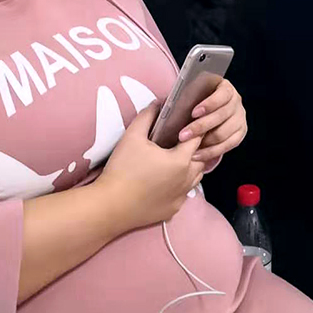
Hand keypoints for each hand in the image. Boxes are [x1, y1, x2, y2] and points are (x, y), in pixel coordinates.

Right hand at [98, 102, 204, 230]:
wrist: (111, 206)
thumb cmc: (122, 169)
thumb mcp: (132, 136)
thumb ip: (147, 116)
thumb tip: (157, 103)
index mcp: (182, 160)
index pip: (198, 138)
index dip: (195, 128)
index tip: (189, 121)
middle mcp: (187, 179)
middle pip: (201, 158)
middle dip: (195, 148)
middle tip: (183, 139)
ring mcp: (181, 196)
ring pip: (195, 177)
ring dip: (190, 166)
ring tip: (176, 158)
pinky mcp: (173, 209)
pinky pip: (184, 193)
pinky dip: (180, 184)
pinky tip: (167, 180)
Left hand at [177, 79, 246, 162]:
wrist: (210, 110)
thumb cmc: (198, 101)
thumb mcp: (194, 94)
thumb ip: (188, 98)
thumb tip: (164, 104)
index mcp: (225, 88)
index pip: (222, 95)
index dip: (209, 104)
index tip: (193, 113)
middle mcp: (236, 102)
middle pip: (222, 116)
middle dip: (201, 127)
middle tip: (182, 136)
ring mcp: (240, 118)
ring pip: (224, 133)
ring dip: (205, 142)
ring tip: (187, 148)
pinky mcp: (241, 133)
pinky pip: (228, 145)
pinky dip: (212, 152)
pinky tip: (197, 155)